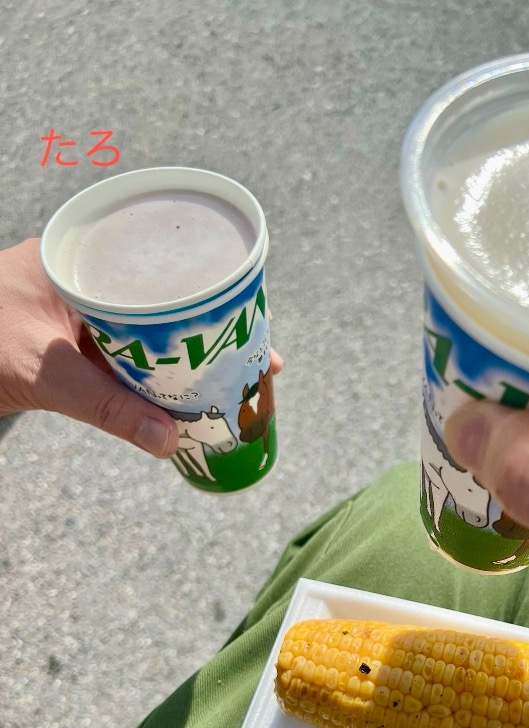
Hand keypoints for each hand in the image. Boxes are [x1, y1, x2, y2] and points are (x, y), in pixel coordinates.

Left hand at [0, 239, 282, 457]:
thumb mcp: (43, 375)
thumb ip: (105, 407)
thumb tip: (170, 443)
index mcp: (78, 260)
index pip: (162, 264)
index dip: (213, 294)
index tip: (255, 318)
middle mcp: (85, 279)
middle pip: (168, 300)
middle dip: (216, 330)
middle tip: (262, 358)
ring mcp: (80, 311)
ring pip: (152, 328)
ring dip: (191, 354)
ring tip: (238, 378)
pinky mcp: (74, 341)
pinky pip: (131, 352)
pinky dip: (159, 372)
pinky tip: (187, 392)